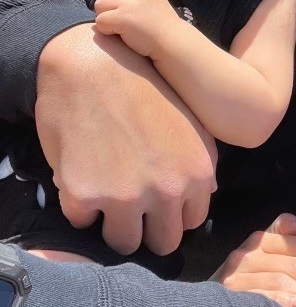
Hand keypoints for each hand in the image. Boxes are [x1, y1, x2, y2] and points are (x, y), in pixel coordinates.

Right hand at [36, 24, 217, 254]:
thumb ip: (199, 163)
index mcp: (198, 174)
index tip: (156, 202)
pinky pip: (81, 222)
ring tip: (105, 194)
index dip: (172, 213)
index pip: (190, 221)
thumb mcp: (190, 122)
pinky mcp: (84, 195)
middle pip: (162, 242)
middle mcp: (168, 191)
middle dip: (146, 228)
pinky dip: (79, 205)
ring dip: (112, 223)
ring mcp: (126, 197)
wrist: (93, 63)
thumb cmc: (143, 84)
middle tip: (129, 206)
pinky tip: (81, 174)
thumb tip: (205, 192)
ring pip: (124, 243)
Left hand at [94, 0, 179, 58]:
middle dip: (105, 1)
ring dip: (105, 17)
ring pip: (99, 5)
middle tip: (116, 14)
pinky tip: (121, 34)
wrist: (172, 41)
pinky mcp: (121, 17)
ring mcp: (128, 2)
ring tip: (121, 26)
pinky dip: (106, 30)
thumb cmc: (162, 26)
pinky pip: (100, 21)